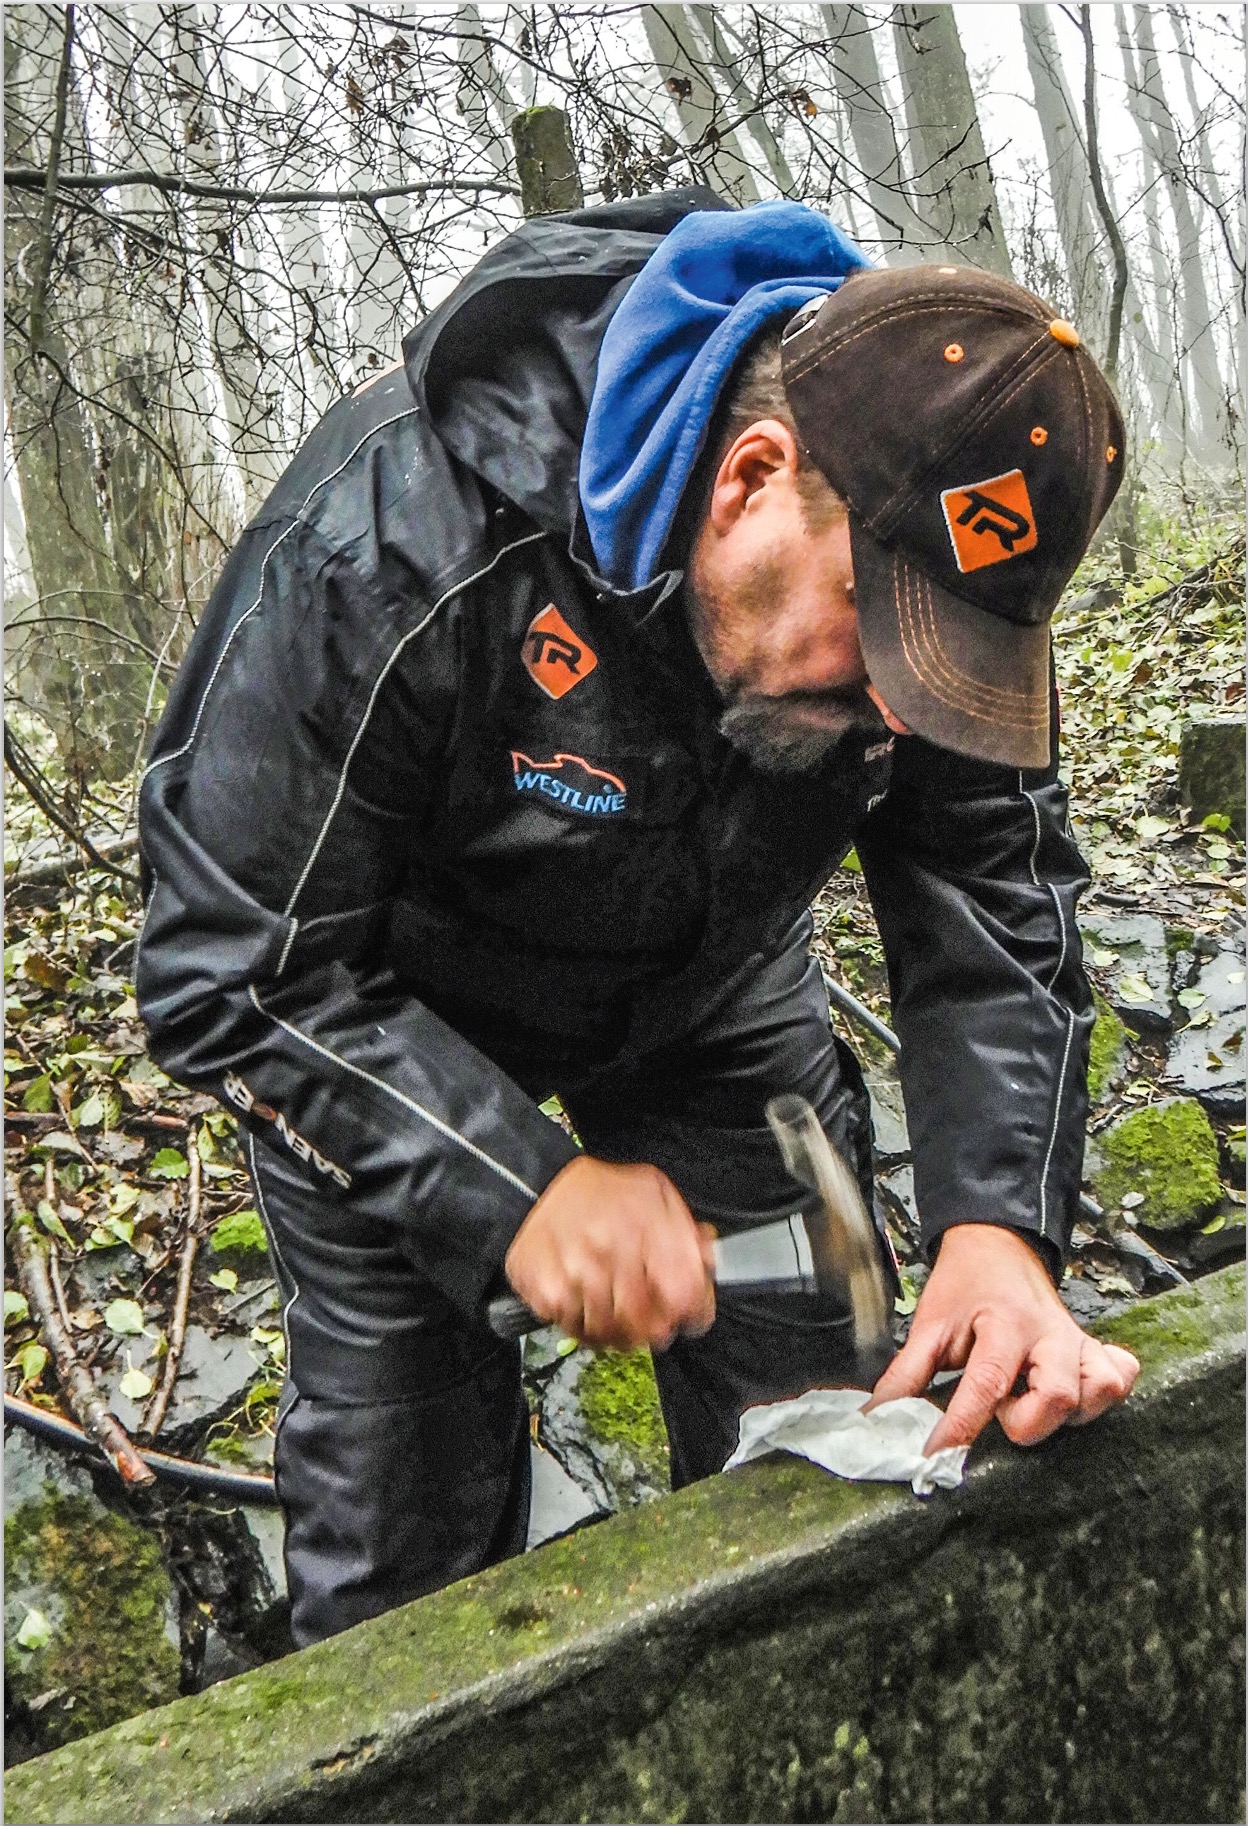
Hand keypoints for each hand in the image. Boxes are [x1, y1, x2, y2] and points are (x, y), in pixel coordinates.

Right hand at [504, 1155, 716, 1350]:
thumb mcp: (655, 1193)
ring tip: (619, 1311)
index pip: (684, 1294)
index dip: (694, 1311)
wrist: (538, 1187)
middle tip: (653, 1319)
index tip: (690, 1312)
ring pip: (615, 1334)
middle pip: (650, 1325)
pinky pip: (579, 1332)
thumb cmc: (602, 1194)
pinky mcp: (548, 1294)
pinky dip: (588, 1329)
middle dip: (658, 1327)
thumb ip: (686, 1231)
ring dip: (622, 1332)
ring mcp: (577, 1276)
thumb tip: (708, 1266)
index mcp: (646, 1224)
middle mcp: (611, 1251)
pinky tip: (590, 1307)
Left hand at [867, 1223, 1139, 1453]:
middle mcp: (1049, 1333)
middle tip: (997, 1409)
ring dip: (1063, 1413)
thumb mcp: (929, 1324)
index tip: (936, 1455)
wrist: (997, 1244)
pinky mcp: (1095, 1346)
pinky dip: (1100, 1394)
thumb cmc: (964, 1286)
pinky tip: (1071, 1392)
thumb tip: (879, 1420)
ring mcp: (1078, 1340)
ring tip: (1029, 1401)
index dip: (961, 1428)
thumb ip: (907, 1376)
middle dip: (1023, 1422)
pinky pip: (1119, 1377)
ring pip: (1097, 1392)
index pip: (987, 1384)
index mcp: (1004, 1324)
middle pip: (1057, 1396)